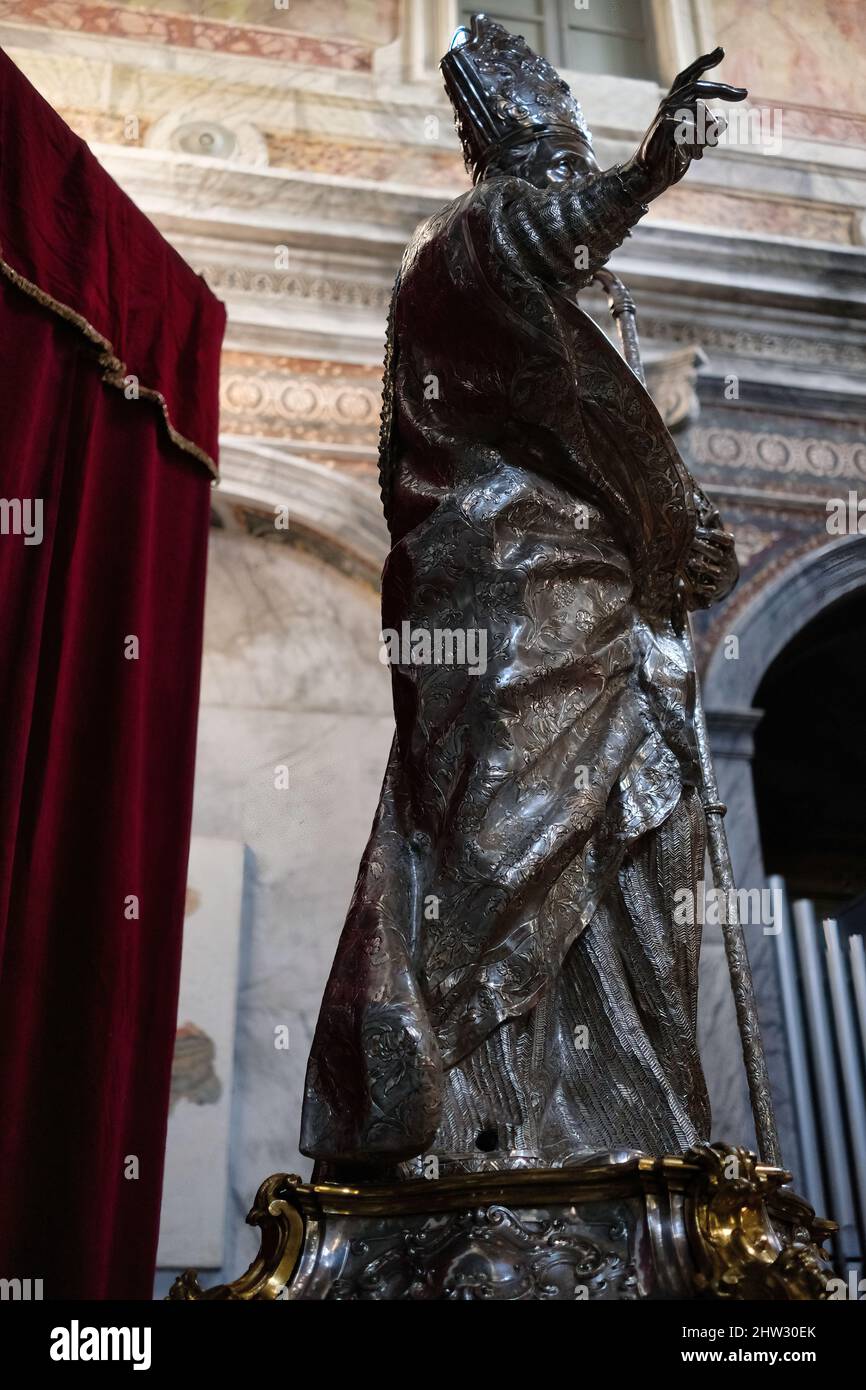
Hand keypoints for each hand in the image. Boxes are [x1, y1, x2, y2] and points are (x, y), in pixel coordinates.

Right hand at [622, 49, 746, 202]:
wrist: (648, 178)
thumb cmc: (670, 160)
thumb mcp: (695, 144)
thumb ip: (707, 131)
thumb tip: (723, 121)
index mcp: (675, 104)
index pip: (690, 77)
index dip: (704, 62)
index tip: (721, 51)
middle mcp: (669, 104)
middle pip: (698, 87)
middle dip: (723, 89)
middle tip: (744, 94)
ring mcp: (665, 113)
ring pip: (700, 113)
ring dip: (707, 134)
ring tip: (704, 151)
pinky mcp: (664, 125)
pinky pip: (693, 128)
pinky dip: (698, 144)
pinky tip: (694, 156)